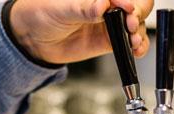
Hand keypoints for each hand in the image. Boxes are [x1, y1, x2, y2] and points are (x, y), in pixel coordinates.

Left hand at [9, 0, 152, 63]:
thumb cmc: (42, 13)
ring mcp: (111, 22)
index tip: (126, 7)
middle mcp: (108, 4)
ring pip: (137, 24)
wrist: (33, 39)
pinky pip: (130, 43)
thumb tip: (102, 4)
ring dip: (139, 32)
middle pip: (138, 4)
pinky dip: (138, 47)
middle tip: (130, 23)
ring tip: (133, 41)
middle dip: (138, 13)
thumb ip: (84, 7)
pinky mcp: (110, 41)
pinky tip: (136, 50)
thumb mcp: (61, 8)